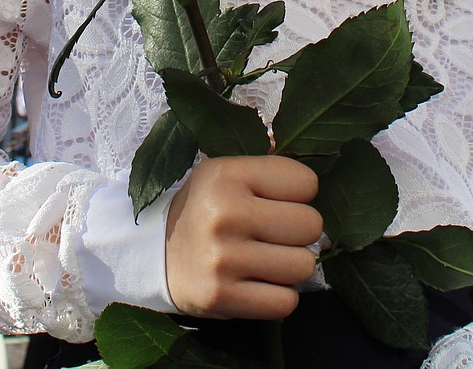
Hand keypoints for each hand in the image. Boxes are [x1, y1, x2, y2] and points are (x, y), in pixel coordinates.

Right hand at [165, 155, 321, 320]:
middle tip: (279, 232)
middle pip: (310, 225)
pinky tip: (261, 282)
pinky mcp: (221, 297)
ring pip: (303, 266)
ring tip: (270, 257)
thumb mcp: (227, 172)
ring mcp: (223, 259)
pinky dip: (280, 295)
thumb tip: (316, 181)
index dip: (300, 193)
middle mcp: (224, 214)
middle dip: (301, 230)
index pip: (305, 183)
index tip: (280, 200)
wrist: (156, 253)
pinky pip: (285, 303)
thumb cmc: (206, 208)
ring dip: (292, 265)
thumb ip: (271, 169)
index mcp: (227, 175)